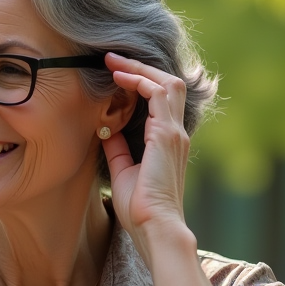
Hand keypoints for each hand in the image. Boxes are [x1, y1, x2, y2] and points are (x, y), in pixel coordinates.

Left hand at [101, 53, 194, 257]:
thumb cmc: (141, 208)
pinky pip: (158, 94)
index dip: (140, 82)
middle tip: (112, 58)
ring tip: (114, 61)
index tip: (114, 74)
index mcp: (169, 142)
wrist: (155, 227)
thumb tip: (107, 131)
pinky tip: (120, 78)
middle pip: (168, 84)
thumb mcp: (124, 171)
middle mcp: (176, 133)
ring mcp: (175, 133)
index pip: (161, 100)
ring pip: (167, 83)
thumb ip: (119, 149)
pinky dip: (140, 81)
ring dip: (140, 69)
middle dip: (140, 67)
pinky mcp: (167, 135)